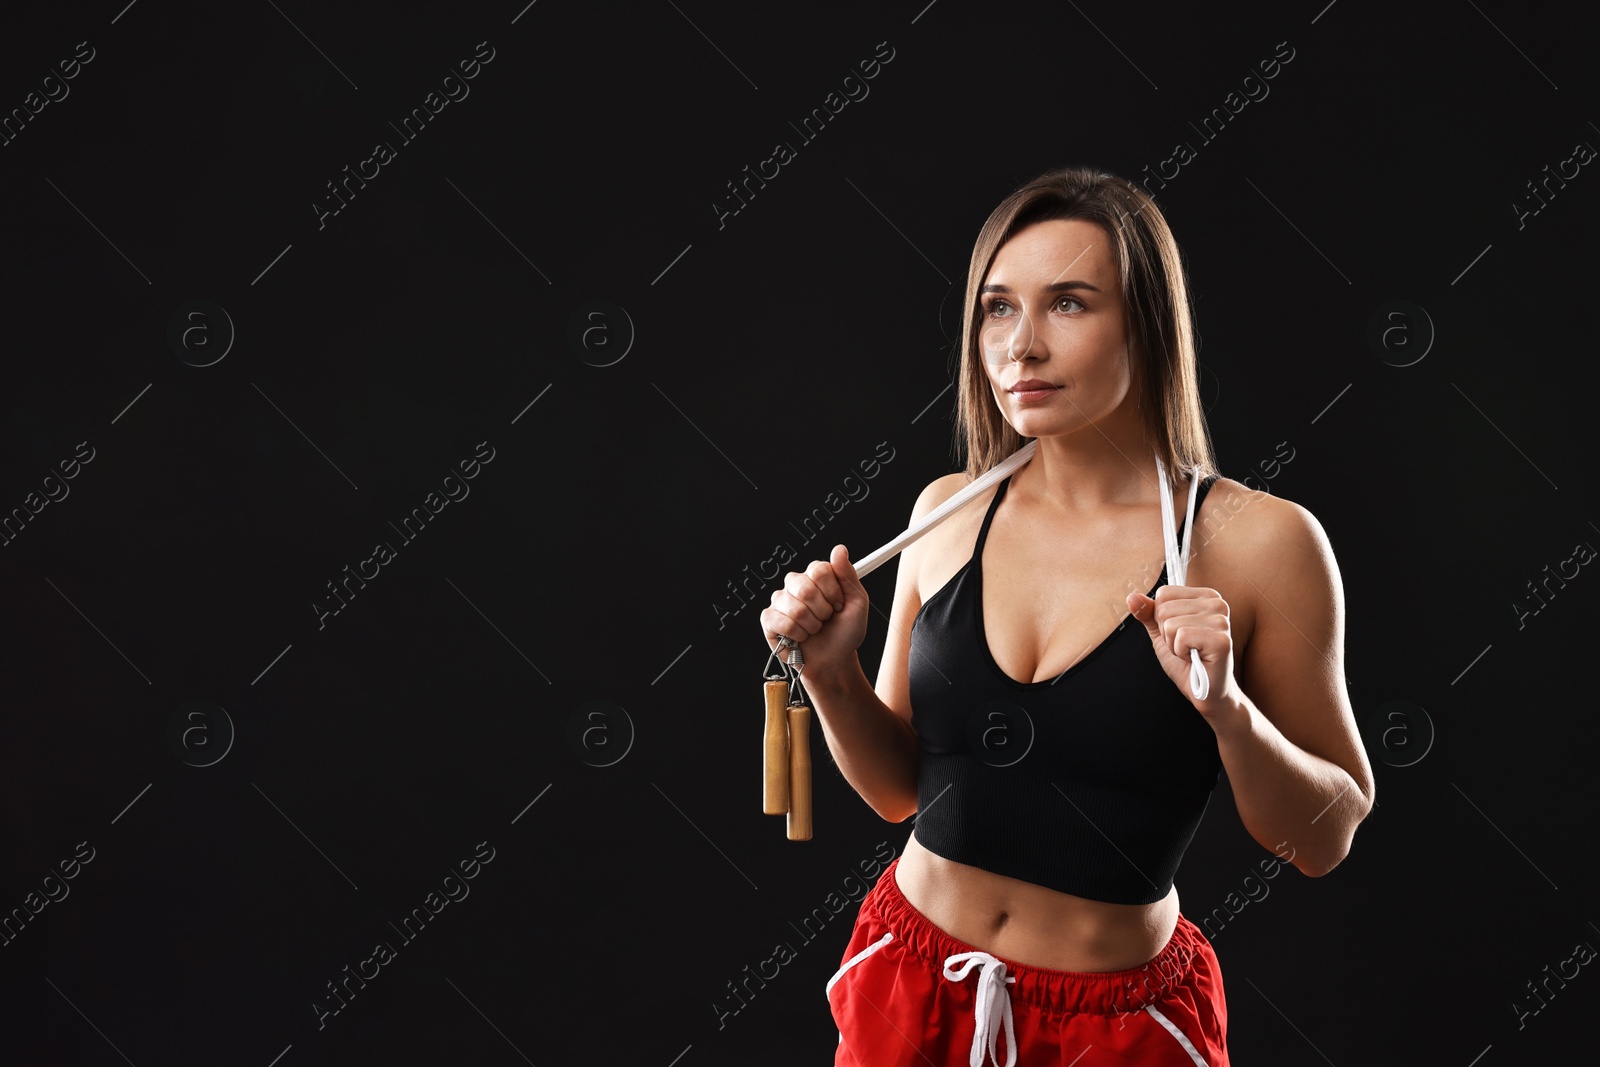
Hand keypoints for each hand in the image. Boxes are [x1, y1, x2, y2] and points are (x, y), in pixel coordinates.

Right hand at [759, 544, 869, 681]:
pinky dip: (797, 634)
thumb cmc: (846, 633)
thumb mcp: (858, 603)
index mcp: (816, 576)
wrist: (834, 661)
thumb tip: (839, 549)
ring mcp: (780, 601)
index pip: (819, 569)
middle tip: (826, 619)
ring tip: (814, 629)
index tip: (839, 605)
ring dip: (812, 625)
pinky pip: (782, 622)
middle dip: (822, 610)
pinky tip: (801, 637)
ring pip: (795, 608)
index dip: (832, 591)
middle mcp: (796, 584)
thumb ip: (848, 575)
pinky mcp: (769, 619)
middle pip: (805, 587)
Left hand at [1127, 584, 1240, 726]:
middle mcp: (1217, 603)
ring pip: (1171, 624)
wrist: (1205, 692)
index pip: (1164, 594)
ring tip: (1191, 653)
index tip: (1180, 635)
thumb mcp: (1161, 634)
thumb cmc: (1186, 662)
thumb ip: (1148, 613)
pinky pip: (1181, 636)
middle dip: (1167, 634)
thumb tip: (1132, 597)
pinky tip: (1196, 659)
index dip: (1162, 620)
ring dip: (1174, 645)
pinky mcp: (1221, 640)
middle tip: (1186, 647)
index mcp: (1206, 596)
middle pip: (1164, 608)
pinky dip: (1180, 653)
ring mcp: (1221, 621)